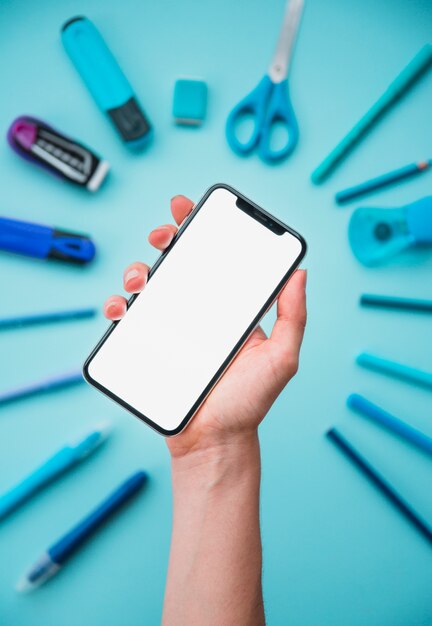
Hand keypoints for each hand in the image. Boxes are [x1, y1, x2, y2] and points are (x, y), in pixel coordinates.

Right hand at [104, 195, 306, 459]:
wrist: (215, 441)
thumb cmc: (249, 402)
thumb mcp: (281, 358)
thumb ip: (293, 317)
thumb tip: (301, 272)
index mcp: (229, 308)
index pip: (215, 259)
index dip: (200, 229)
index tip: (188, 208)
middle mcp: (199, 312)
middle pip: (177, 264)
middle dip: (166, 240)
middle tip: (164, 237)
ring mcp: (170, 328)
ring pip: (147, 286)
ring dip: (136, 269)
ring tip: (140, 277)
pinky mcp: (148, 346)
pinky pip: (127, 320)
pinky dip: (118, 306)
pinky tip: (122, 308)